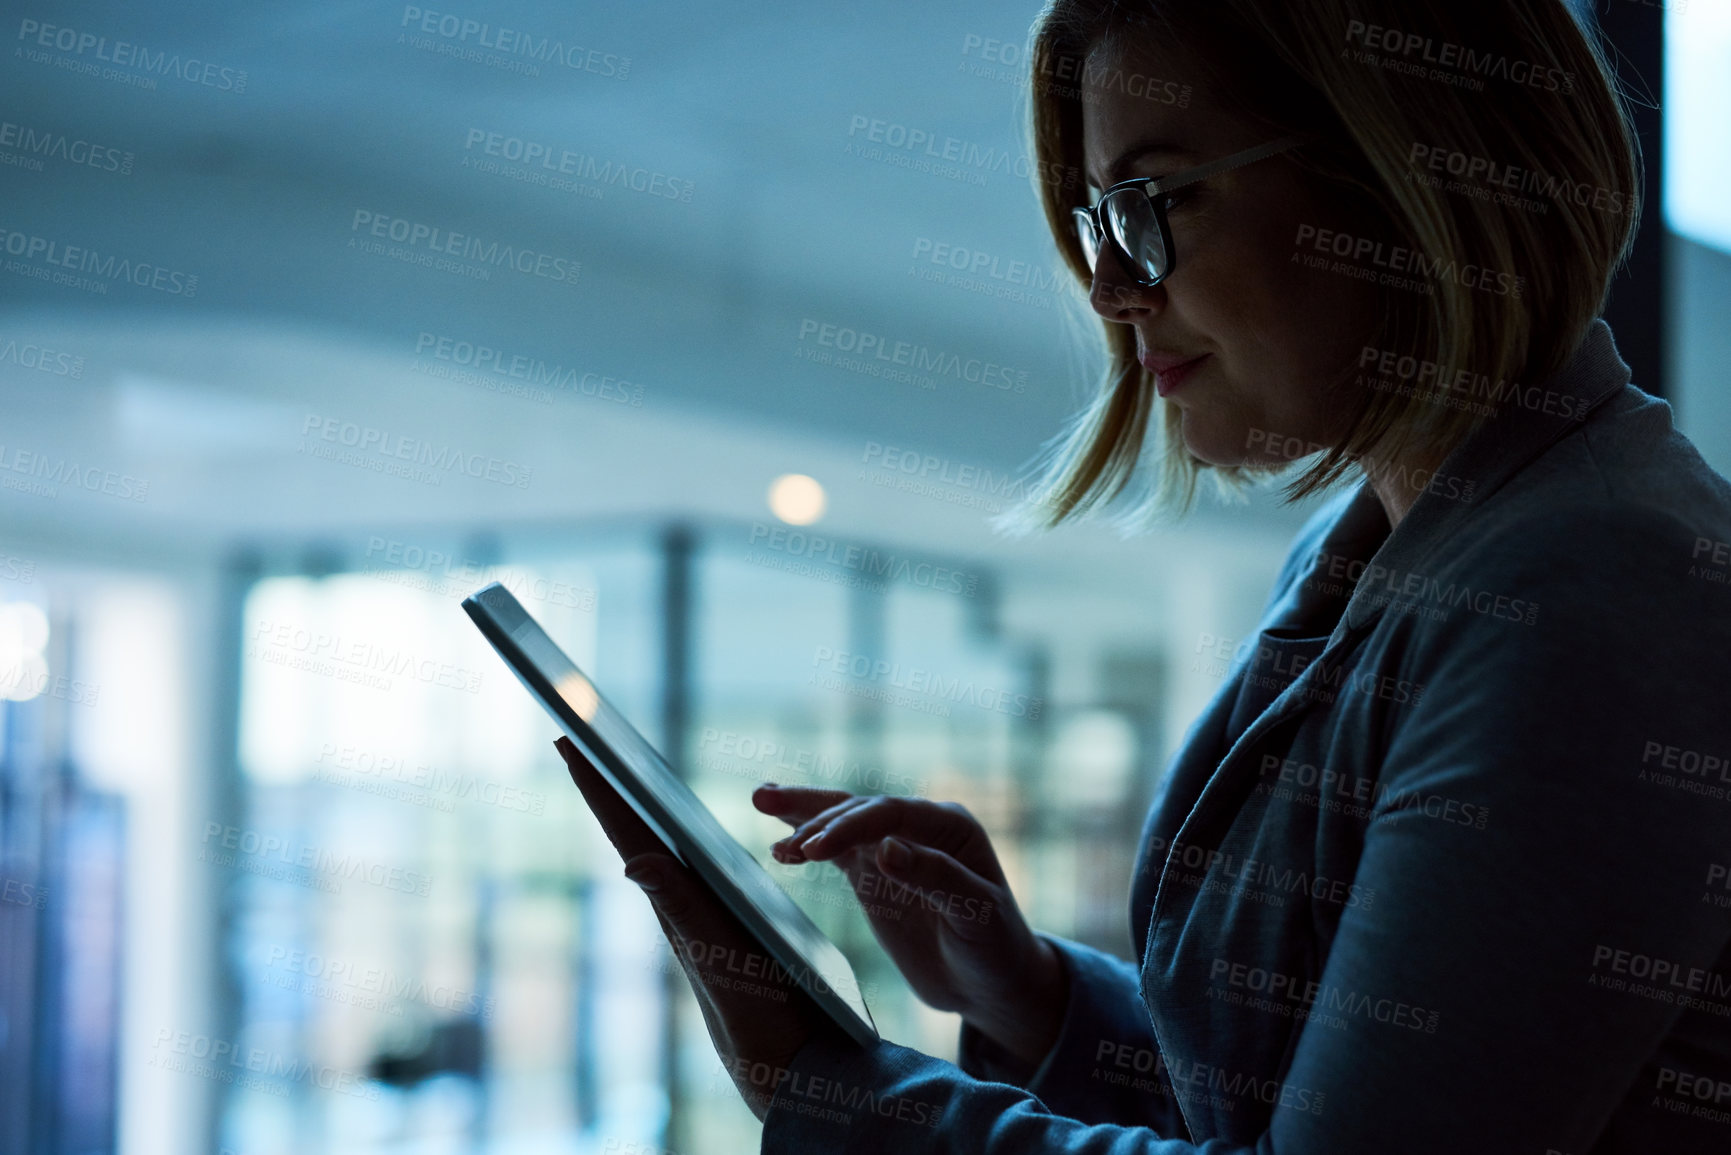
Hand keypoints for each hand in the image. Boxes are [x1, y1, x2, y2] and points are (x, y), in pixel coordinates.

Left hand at [556, 737, 835, 1120]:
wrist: (787, 1061)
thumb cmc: (754, 1014)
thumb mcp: (717, 958)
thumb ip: (681, 909)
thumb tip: (632, 859)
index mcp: (675, 899)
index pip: (628, 830)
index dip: (599, 785)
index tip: (570, 739)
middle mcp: (682, 902)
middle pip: (637, 830)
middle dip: (607, 783)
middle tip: (578, 738)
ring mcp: (703, 913)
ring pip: (661, 847)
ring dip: (636, 807)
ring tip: (614, 775)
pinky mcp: (728, 924)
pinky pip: (694, 868)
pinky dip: (677, 838)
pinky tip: (676, 836)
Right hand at [755, 786, 1065, 1065]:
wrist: (991, 985)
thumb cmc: (996, 947)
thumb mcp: (976, 914)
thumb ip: (935, 878)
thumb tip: (887, 847)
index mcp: (951, 826)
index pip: (890, 814)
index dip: (850, 825)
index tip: (813, 850)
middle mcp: (921, 828)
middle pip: (860, 808)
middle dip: (815, 810)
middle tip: (768, 808)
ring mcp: (894, 849)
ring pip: (842, 821)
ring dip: (803, 814)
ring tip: (762, 801)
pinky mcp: (874, 875)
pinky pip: (836, 850)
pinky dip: (807, 842)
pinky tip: (779, 841)